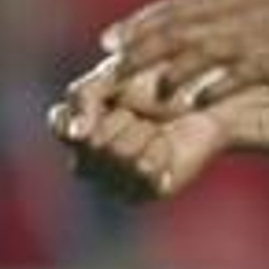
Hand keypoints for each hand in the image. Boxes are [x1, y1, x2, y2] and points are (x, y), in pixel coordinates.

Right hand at [49, 61, 229, 200]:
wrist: (205, 98)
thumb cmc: (156, 83)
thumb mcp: (113, 76)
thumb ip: (83, 97)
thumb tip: (77, 134)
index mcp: (73, 133)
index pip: (63, 125)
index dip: (92, 109)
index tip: (116, 99)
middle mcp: (87, 163)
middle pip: (91, 142)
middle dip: (123, 118)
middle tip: (142, 115)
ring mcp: (114, 182)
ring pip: (117, 154)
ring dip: (142, 131)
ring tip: (154, 129)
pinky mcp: (145, 192)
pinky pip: (143, 169)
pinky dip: (160, 147)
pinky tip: (167, 145)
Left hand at [100, 0, 268, 106]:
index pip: (167, 11)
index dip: (134, 27)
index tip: (109, 42)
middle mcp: (228, 17)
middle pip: (169, 38)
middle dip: (136, 57)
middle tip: (109, 75)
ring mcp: (248, 41)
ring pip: (193, 61)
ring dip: (166, 79)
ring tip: (146, 97)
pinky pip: (232, 81)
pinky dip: (210, 92)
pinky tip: (194, 104)